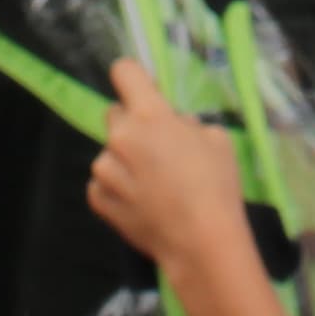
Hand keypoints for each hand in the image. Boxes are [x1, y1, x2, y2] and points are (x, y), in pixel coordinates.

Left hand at [87, 59, 260, 278]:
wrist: (200, 243)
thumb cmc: (216, 187)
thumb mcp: (217, 140)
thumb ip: (187, 124)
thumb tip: (173, 125)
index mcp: (149, 115)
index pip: (124, 72)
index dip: (136, 79)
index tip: (146, 93)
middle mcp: (119, 137)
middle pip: (115, 113)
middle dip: (133, 124)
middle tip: (159, 148)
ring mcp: (104, 170)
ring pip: (110, 152)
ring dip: (125, 159)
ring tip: (153, 185)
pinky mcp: (98, 198)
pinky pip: (103, 182)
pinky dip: (117, 187)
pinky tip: (141, 202)